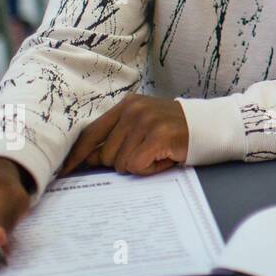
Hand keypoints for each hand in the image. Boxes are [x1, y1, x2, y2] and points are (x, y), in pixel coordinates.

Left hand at [61, 94, 188, 176]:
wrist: (211, 127)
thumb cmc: (175, 130)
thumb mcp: (144, 125)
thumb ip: (116, 138)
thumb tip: (86, 159)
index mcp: (126, 104)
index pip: (91, 133)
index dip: (76, 155)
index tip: (64, 171)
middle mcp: (133, 109)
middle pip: (104, 154)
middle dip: (121, 162)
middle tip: (147, 154)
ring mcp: (145, 122)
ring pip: (120, 163)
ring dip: (138, 166)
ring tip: (158, 154)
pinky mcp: (157, 136)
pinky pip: (136, 166)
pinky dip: (149, 169)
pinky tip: (164, 159)